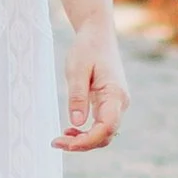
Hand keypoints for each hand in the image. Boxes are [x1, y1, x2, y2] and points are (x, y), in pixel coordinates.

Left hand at [55, 11, 127, 151]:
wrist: (98, 33)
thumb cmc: (87, 48)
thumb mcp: (76, 69)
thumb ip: (77, 96)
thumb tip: (76, 122)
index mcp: (115, 94)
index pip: (106, 127)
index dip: (87, 140)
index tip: (65, 143)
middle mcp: (120, 102)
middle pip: (105, 135)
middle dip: (83, 144)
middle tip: (56, 143)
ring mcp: (116, 104)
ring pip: (104, 133)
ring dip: (84, 140)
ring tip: (61, 138)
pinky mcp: (110, 103)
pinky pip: (101, 124)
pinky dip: (87, 132)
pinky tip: (71, 129)